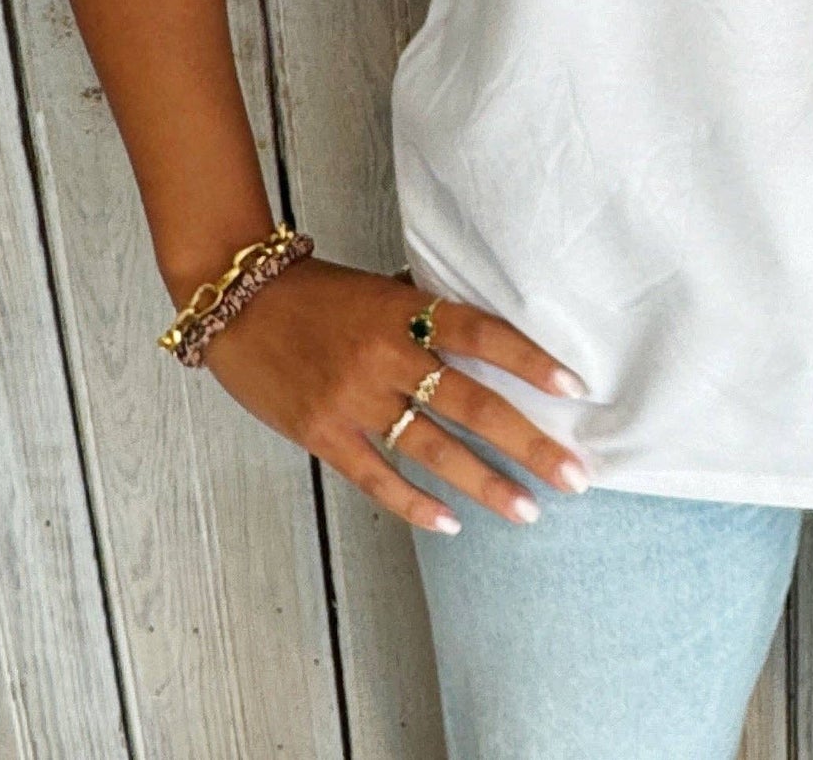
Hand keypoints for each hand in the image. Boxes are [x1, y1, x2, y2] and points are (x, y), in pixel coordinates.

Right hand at [195, 256, 590, 531]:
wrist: (238, 302)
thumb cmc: (319, 293)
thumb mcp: (381, 288)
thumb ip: (428, 312)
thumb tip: (488, 335)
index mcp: (406, 310)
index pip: (483, 335)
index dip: (530, 361)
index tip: (575, 389)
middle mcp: (386, 355)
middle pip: (471, 404)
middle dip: (527, 443)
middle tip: (574, 476)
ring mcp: (353, 399)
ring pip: (432, 449)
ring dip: (485, 483)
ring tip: (527, 509)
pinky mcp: (322, 434)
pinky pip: (377, 476)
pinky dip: (414, 503)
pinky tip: (452, 523)